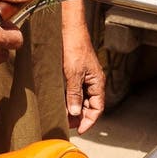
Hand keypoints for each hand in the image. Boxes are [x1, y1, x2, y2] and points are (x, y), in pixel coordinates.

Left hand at [62, 16, 104, 133]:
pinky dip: (68, 97)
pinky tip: (59, 101)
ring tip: (61, 115)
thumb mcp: (73, 73)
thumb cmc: (74, 47)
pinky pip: (74, 89)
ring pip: (80, 98)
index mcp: (97, 82)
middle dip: (79, 116)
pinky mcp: (74, 71)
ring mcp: (83, 76)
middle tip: (66, 124)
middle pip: (89, 105)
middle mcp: (92, 80)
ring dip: (72, 107)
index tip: (79, 130)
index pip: (97, 108)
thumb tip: (75, 113)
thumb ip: (74, 94)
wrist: (68, 28)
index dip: (89, 121)